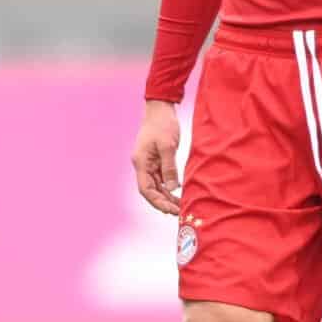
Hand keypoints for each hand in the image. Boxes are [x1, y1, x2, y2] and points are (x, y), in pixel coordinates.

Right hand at [132, 99, 183, 214]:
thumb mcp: (168, 145)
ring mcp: (149, 164)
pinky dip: (169, 188)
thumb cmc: (162, 124)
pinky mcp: (157, 161)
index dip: (157, 201)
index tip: (169, 210)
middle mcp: (143, 165)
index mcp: (141, 162)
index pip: (146, 189)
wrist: (161, 109)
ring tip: (181, 207)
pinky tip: (178, 194)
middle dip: (163, 203)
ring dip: (167, 197)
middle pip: (151, 190)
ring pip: (157, 186)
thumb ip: (169, 167)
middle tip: (179, 212)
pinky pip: (161, 179)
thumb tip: (172, 188)